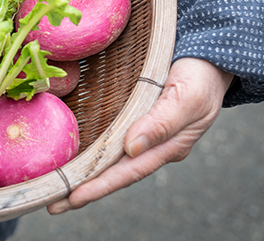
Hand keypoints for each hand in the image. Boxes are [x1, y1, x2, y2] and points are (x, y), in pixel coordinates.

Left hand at [47, 57, 232, 213]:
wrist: (211, 58)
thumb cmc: (202, 78)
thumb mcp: (187, 98)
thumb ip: (161, 123)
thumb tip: (131, 148)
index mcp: (168, 147)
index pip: (128, 172)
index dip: (99, 186)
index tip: (73, 199)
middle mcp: (153, 145)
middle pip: (114, 172)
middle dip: (83, 189)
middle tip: (52, 204)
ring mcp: (144, 133)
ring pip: (109, 158)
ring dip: (83, 172)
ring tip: (56, 187)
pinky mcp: (135, 117)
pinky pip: (110, 138)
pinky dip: (91, 150)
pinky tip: (73, 155)